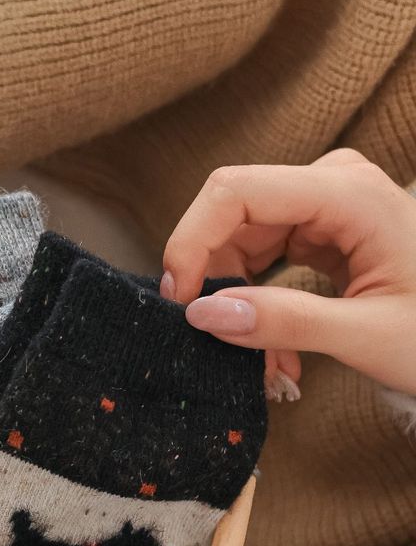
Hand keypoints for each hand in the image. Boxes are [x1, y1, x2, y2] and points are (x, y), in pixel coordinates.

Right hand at [161, 152, 415, 396]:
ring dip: (239, 298)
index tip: (179, 300)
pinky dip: (259, 298)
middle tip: (211, 337)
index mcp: (349, 194)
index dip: (192, 240)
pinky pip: (266, 251)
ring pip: (243, 236)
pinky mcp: (326, 226)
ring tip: (264, 362)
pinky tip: (278, 348)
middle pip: (233, 211)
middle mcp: (335, 183)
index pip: (236, 191)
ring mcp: (330, 202)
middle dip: (216, 277)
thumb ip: (283, 322)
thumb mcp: (366, 337)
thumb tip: (201, 313)